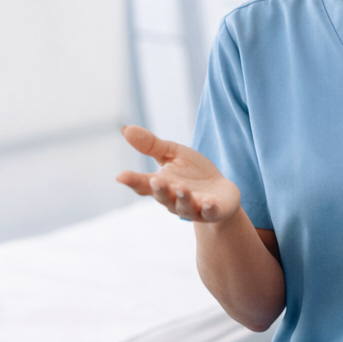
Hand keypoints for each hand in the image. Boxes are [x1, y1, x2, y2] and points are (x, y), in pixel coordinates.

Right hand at [115, 126, 241, 223]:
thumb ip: (151, 145)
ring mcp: (193, 208)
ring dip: (183, 198)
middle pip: (163, 197)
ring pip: (184, 206)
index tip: (120, 176)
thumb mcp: (172, 154)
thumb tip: (125, 129)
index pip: (143, 184)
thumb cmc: (193, 173)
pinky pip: (210, 212)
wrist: (221, 193)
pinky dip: (209, 208)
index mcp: (162, 185)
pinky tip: (209, 202)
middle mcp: (174, 200)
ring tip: (182, 188)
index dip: (132, 181)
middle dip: (160, 189)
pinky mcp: (213, 211)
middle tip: (156, 180)